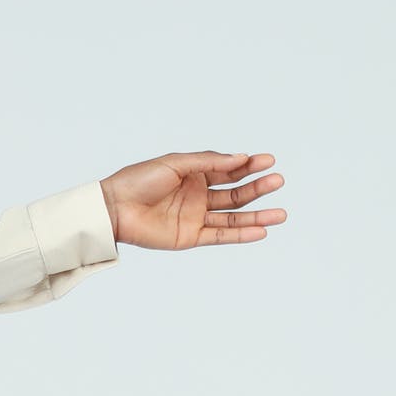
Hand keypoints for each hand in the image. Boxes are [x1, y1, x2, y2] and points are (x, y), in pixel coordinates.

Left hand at [102, 151, 285, 248]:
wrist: (114, 208)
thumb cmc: (139, 180)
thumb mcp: (175, 164)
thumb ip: (208, 162)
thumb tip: (240, 158)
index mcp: (195, 174)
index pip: (229, 170)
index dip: (249, 166)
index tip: (268, 161)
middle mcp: (199, 195)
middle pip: (235, 193)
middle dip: (257, 188)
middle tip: (278, 181)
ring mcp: (195, 216)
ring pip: (232, 217)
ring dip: (257, 215)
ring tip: (281, 213)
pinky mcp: (189, 237)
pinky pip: (220, 236)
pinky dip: (240, 234)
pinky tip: (260, 231)